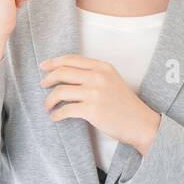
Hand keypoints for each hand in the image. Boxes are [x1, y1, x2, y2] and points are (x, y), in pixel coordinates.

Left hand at [38, 55, 161, 152]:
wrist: (140, 123)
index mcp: (102, 67)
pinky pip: (65, 110)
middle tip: (43, 85)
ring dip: (49, 100)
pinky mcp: (92, 110)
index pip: (71, 59)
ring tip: (48, 106)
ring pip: (60, 91)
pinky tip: (56, 117)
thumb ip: (93, 73)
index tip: (43, 66)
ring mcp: (95, 93)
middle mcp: (98, 77)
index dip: (54, 62)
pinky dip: (56, 114)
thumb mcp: (112, 80)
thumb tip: (65, 74)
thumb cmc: (124, 104)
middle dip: (48, 79)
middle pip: (62, 72)